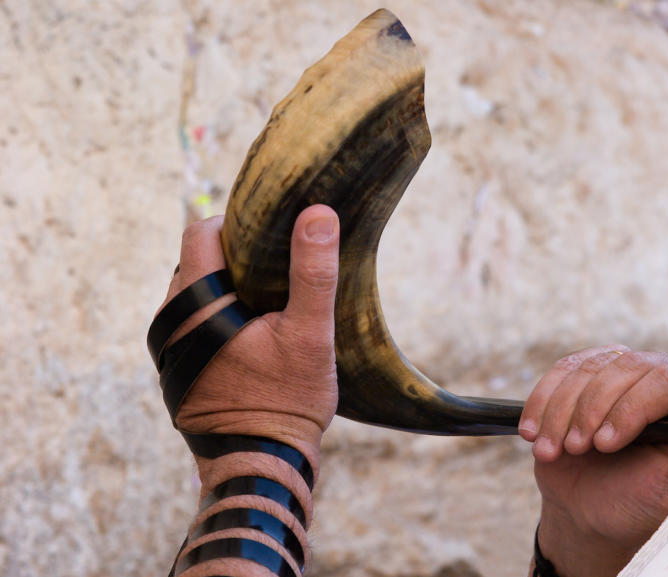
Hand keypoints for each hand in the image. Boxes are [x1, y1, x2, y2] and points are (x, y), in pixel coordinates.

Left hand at [157, 204, 339, 472]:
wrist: (262, 466)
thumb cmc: (288, 400)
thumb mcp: (311, 332)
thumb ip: (313, 271)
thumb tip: (318, 212)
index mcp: (194, 306)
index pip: (201, 234)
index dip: (239, 225)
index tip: (275, 236)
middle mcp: (169, 324)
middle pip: (198, 262)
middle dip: (237, 260)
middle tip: (281, 272)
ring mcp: (169, 350)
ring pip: (196, 295)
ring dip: (229, 291)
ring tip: (273, 304)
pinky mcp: (178, 371)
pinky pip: (195, 326)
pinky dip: (222, 319)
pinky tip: (258, 335)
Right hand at [519, 346, 667, 576]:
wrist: (594, 508)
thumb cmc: (641, 503)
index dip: (631, 408)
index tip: (605, 444)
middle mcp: (666, 377)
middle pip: (628, 366)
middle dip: (594, 408)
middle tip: (577, 449)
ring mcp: (626, 370)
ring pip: (591, 367)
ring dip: (563, 410)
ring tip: (552, 451)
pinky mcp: (589, 371)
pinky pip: (563, 370)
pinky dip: (542, 401)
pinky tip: (533, 433)